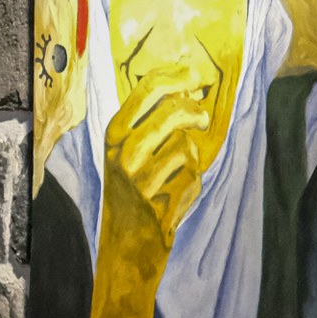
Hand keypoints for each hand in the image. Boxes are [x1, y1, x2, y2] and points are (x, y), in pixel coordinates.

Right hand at [103, 63, 223, 237]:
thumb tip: (190, 84)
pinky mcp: (156, 200)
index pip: (148, 88)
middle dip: (194, 111)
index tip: (197, 75)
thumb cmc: (137, 189)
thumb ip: (157, 117)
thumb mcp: (135, 148)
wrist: (126, 242)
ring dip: (191, 155)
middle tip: (203, 118)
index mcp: (114, 133)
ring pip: (184, 144)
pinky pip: (191, 175)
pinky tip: (176, 196)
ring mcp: (137, 177)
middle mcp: (121, 152)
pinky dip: (191, 182)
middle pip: (172, 110)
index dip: (179, 76)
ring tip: (178, 171)